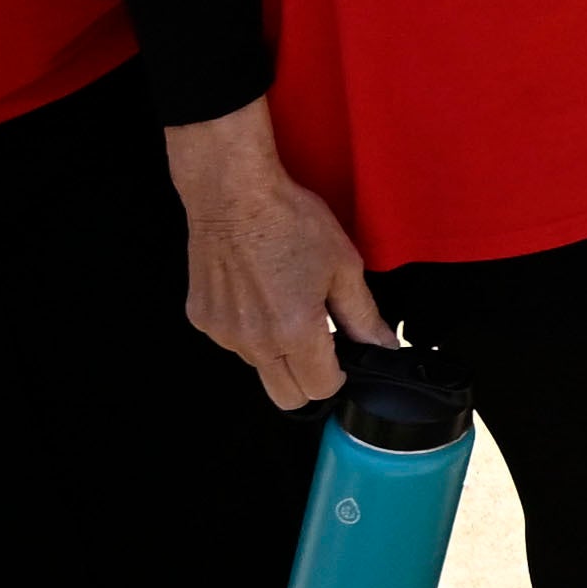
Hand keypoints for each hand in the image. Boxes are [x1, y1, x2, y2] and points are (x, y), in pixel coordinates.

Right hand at [167, 108, 384, 410]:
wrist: (231, 192)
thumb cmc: (288, 220)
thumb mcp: (343, 265)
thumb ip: (363, 315)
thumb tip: (383, 344)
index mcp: (294, 331)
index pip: (321, 390)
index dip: (338, 376)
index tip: (342, 357)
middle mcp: (254, 341)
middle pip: (286, 395)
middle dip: (307, 379)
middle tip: (318, 342)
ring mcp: (223, 332)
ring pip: (258, 367)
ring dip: (275, 351)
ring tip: (283, 302)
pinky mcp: (202, 318)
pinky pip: (232, 341)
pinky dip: (247, 328)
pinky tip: (256, 292)